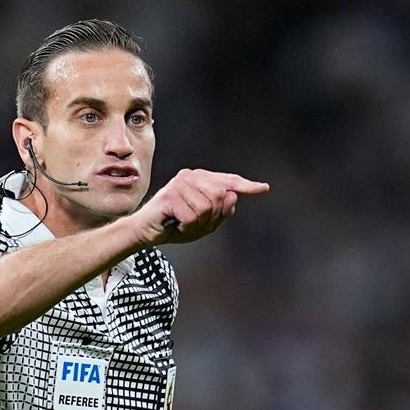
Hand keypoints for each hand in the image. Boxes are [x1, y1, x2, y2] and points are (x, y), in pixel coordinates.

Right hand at [133, 169, 269, 246]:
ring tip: (183, 223)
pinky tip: (175, 224)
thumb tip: (232, 196)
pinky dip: (186, 227)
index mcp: (200, 179)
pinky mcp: (170, 196)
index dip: (246, 186)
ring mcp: (180, 184)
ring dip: (198, 223)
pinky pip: (193, 216)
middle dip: (213, 216)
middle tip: (194, 224)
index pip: (228, 181)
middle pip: (221, 195)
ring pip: (208, 207)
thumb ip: (221, 212)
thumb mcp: (204, 223)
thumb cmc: (174, 226)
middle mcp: (191, 176)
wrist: (145, 232)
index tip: (263, 188)